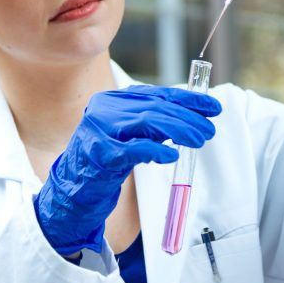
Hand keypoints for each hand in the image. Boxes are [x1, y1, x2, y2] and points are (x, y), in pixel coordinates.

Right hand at [34, 86, 221, 255]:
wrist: (72, 188)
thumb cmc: (104, 161)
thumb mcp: (128, 134)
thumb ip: (152, 123)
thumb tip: (192, 117)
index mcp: (113, 100)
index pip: (157, 94)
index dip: (188, 99)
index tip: (212, 107)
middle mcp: (104, 109)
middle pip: (155, 107)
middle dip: (187, 117)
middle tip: (209, 129)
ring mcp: (99, 130)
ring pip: (147, 122)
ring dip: (179, 130)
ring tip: (198, 139)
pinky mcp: (99, 154)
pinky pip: (133, 149)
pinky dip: (155, 150)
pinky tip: (171, 155)